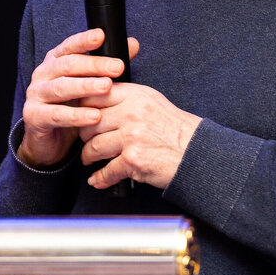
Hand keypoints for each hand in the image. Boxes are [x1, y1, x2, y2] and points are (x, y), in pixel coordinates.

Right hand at [18, 28, 138, 168]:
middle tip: (118, 67)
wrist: (49, 141)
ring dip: (86, 86)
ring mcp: (36, 95)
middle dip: (94, 65)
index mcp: (55, 62)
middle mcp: (43, 74)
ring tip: (107, 87)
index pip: (70, 46)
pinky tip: (95, 117)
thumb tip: (133, 44)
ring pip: (61, 88)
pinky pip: (56, 114)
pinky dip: (76, 116)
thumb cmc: (71, 107)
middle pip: (68, 65)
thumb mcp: (89, 84)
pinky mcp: (34, 116)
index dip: (84, 40)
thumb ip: (108, 65)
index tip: (101, 35)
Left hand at [78, 83, 202, 189]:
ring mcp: (132, 137)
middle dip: (84, 134)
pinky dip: (99, 178)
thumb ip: (127, 98)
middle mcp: (132, 113)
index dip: (82, 106)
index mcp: (135, 95)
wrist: (196, 153)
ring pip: (94, 146)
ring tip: (89, 158)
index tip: (78, 115)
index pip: (95, 95)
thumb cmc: (175, 128)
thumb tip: (98, 99)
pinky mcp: (133, 160)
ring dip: (88, 156)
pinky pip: (106, 171)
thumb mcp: (152, 101)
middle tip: (84, 140)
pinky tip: (97, 179)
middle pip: (90, 122)